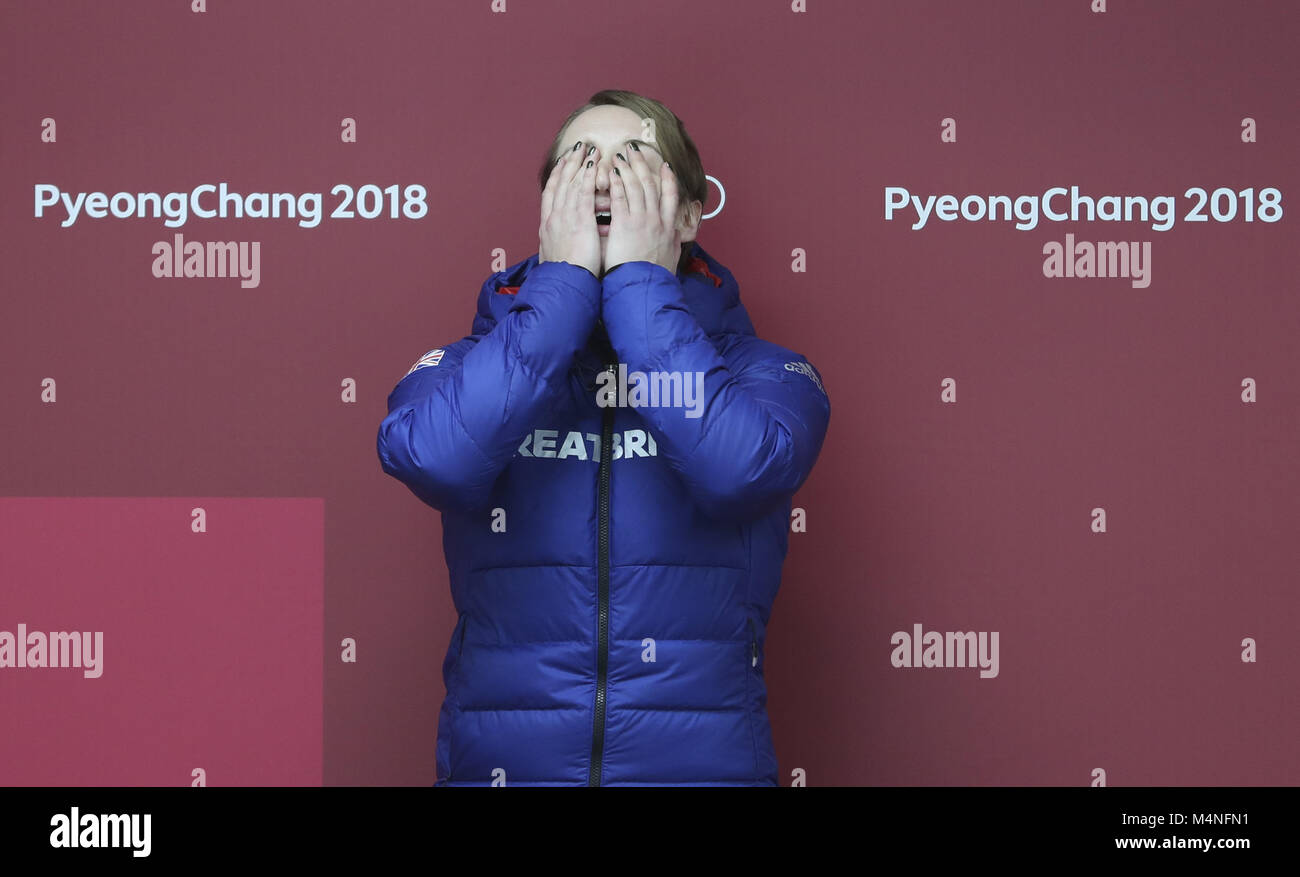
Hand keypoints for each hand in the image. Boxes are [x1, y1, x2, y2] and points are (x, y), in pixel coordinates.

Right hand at [538, 141, 601, 276]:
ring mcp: (564, 218)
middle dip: (568, 163)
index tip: (563, 163)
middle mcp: (553, 218)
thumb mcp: (556, 259)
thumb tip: (560, 246)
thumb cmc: (562, 278)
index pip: (551, 194)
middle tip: (576, 147)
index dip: (557, 176)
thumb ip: (560, 247)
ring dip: (578, 164)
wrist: (562, 286)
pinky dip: (587, 177)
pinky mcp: (578, 221)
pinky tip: (593, 164)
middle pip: (559, 183)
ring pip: (570, 184)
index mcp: (547, 227)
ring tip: (587, 149)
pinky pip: (582, 193)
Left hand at [603, 140, 679, 274]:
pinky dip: (617, 183)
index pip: (670, 197)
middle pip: (651, 185)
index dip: (668, 180)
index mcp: (668, 228)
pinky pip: (621, 197)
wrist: (644, 289)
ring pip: (636, 187)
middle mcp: (656, 220)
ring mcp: (641, 221)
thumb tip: (675, 238)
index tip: (665, 167)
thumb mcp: (671, 259)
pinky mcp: (625, 225)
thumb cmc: (654, 279)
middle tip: (636, 149)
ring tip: (621, 154)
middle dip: (644, 165)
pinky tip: (612, 172)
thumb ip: (672, 245)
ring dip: (629, 168)